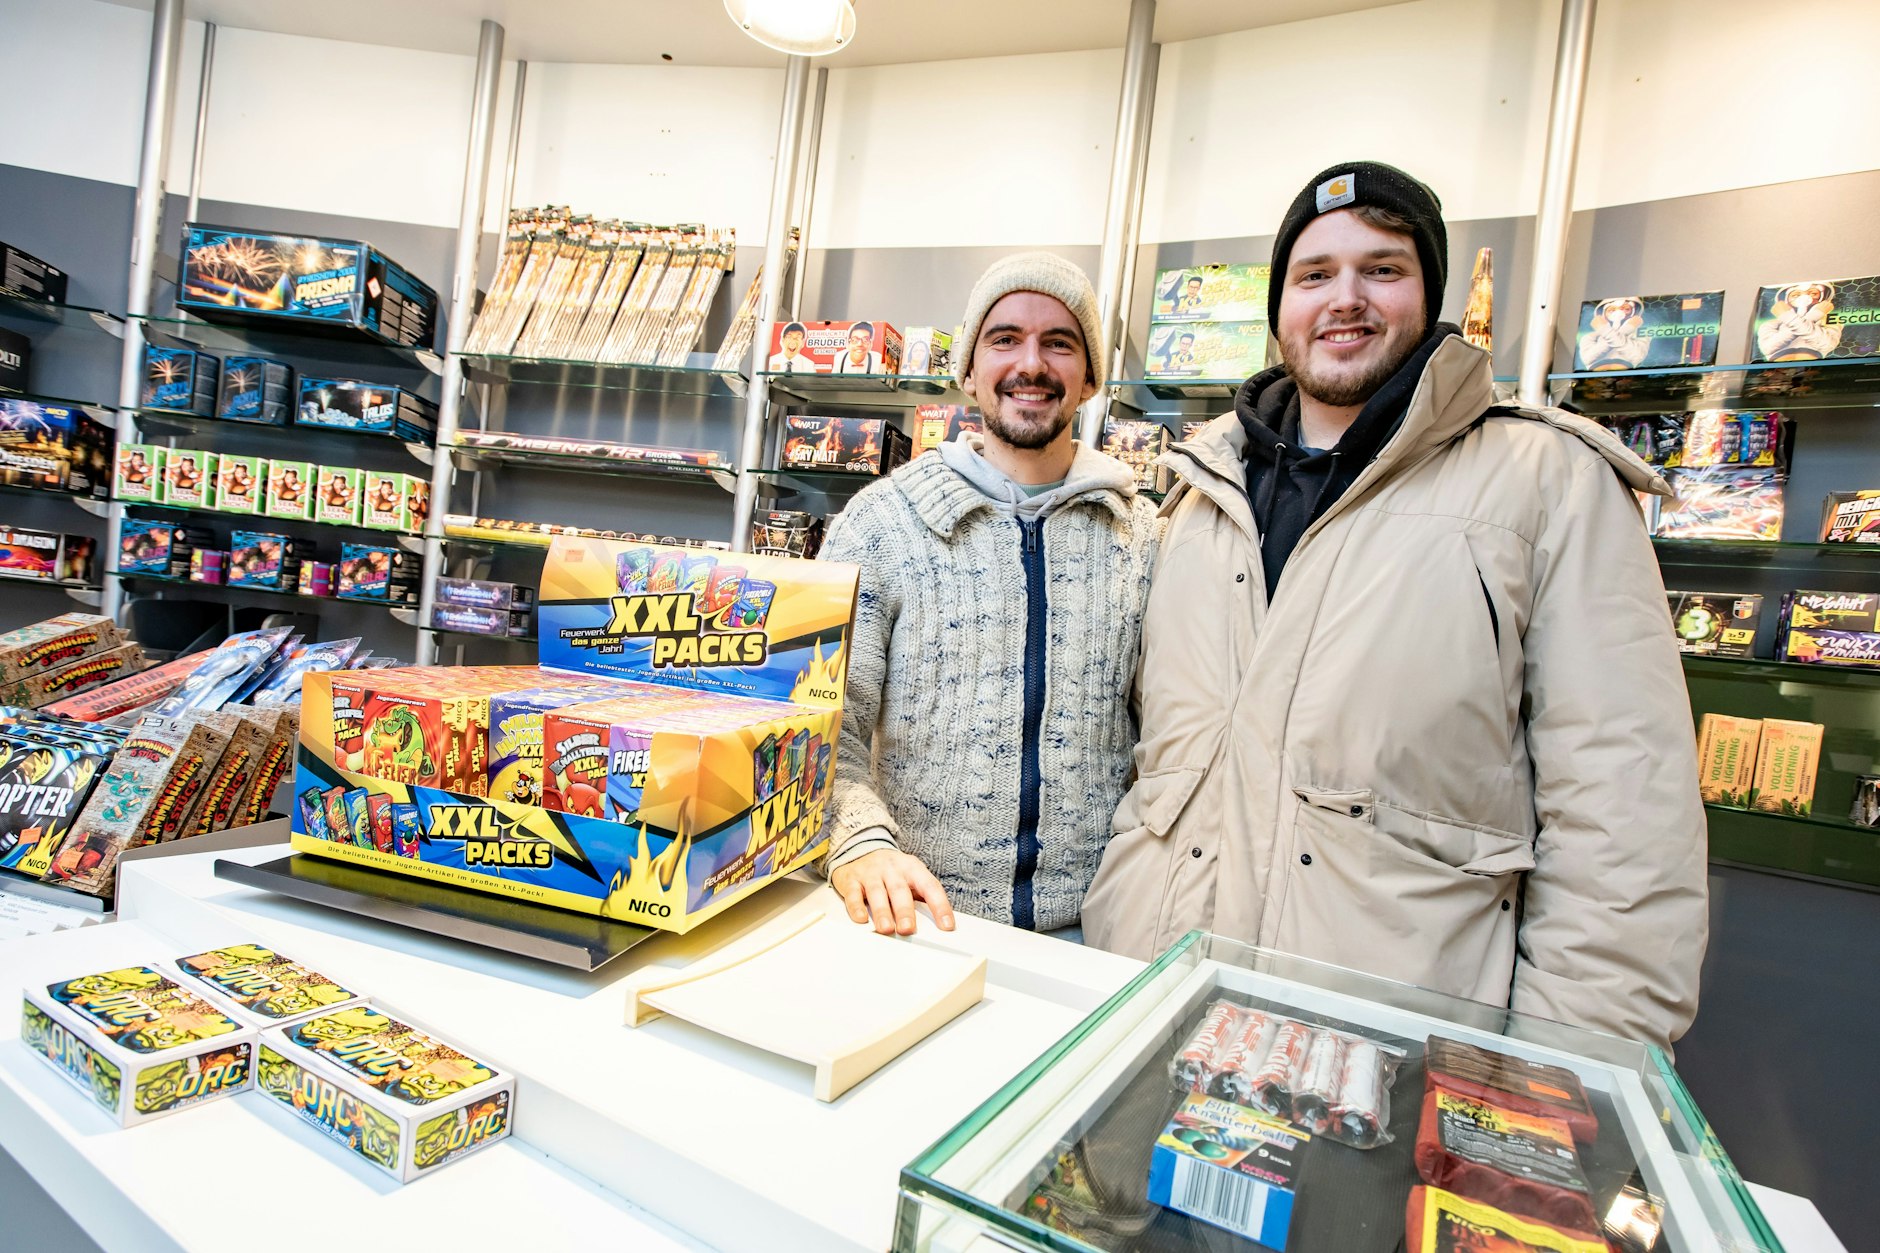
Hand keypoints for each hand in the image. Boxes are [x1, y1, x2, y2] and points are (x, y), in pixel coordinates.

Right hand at [830, 849, 954, 934]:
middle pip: (900, 890)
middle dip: (905, 911)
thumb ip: (921, 897)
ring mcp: (871, 873)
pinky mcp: (851, 879)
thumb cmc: (892, 871)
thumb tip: (937, 924)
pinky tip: (861, 919)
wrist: (860, 848)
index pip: (930, 886)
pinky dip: (856, 907)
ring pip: (876, 892)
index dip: (940, 906)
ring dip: (882, 911)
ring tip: (886, 929)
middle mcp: (892, 868)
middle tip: (908, 929)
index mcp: (912, 868)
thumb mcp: (910, 877)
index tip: (947, 926)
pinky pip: (853, 893)